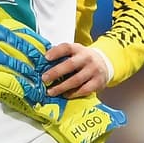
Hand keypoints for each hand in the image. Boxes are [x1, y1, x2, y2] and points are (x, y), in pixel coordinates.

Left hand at [0, 5, 125, 142]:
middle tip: (43, 79)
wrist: (106, 63)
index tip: (45, 58)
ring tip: (50, 92)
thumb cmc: (83, 59)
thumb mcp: (75, 53)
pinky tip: (64, 95)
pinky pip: (84, 90)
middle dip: (56, 72)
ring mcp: (93, 71)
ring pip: (76, 80)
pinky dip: (73, 93)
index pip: (67, 47)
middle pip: (71, 65)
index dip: (55, 52)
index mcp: (79, 49)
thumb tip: (37, 58)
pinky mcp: (98, 82)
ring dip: (62, 87)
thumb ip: (61, 55)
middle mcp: (87, 58)